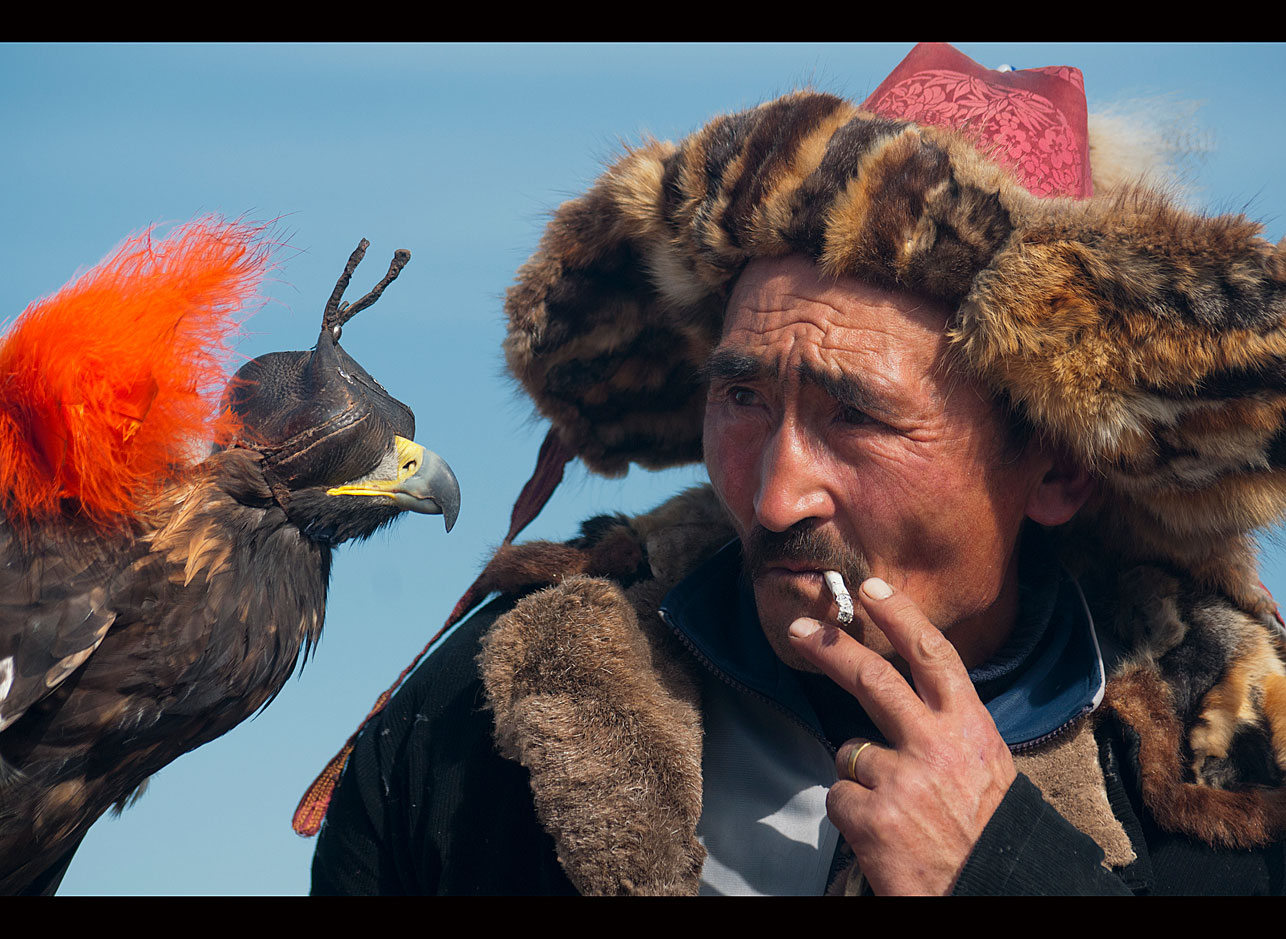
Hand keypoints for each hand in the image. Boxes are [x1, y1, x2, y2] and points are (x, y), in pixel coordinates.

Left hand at [787, 577, 1014, 894]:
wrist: (994, 890)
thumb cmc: (990, 833)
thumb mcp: (986, 767)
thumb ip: (948, 730)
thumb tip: (908, 700)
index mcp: (969, 729)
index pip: (933, 657)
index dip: (900, 617)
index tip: (871, 589)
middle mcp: (935, 745)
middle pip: (873, 679)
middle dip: (832, 649)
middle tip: (802, 629)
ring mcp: (901, 779)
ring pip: (849, 753)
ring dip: (861, 778)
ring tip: (896, 811)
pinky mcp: (872, 815)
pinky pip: (840, 798)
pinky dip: (854, 815)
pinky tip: (883, 835)